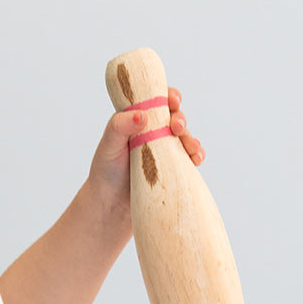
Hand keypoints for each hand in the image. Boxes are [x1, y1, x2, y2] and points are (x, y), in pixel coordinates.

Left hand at [88, 86, 206, 218]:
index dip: (168, 96)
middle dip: (180, 119)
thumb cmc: (105, 172)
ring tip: (191, 148)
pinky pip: (189, 158)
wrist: (109, 206)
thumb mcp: (108, 145)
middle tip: (177, 127)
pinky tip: (196, 159)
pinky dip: (196, 155)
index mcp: (138, 120)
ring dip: (191, 139)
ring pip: (184, 138)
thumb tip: (142, 115)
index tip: (172, 100)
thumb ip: (120, 126)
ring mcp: (164, 151)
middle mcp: (153, 132)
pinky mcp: (171, 169)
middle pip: (174, 118)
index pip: (157, 101)